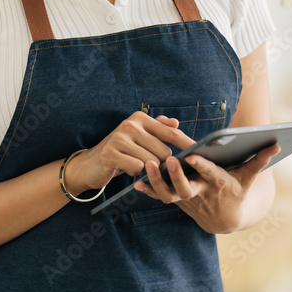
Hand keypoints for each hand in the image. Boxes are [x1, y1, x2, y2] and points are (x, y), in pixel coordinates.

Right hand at [62, 112, 196, 194]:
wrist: (90, 165)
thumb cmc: (121, 151)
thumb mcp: (139, 136)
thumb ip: (158, 127)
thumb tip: (176, 122)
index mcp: (140, 118)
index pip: (170, 131)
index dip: (186, 142)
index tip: (201, 150)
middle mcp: (130, 125)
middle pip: (163, 150)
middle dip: (162, 162)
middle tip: (154, 165)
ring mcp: (119, 138)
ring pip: (151, 161)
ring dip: (149, 169)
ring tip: (140, 166)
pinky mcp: (111, 154)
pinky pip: (137, 168)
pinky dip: (135, 173)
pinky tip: (128, 169)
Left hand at [135, 143, 280, 233]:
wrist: (225, 219)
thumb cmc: (238, 192)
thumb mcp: (249, 178)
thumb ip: (260, 160)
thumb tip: (276, 144)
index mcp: (220, 184)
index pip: (210, 175)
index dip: (202, 167)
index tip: (192, 157)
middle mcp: (202, 193)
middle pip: (187, 187)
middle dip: (176, 175)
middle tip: (167, 160)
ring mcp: (187, 199)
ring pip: (170, 193)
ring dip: (157, 181)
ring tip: (147, 165)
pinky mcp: (178, 201)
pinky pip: (161, 196)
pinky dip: (148, 190)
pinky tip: (136, 182)